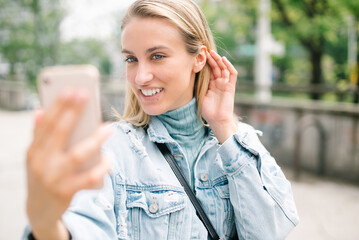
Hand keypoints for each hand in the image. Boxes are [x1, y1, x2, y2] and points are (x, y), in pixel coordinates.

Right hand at [26, 89, 111, 239]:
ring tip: (109, 128)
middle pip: (59, 133)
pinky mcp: (67, 192)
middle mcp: (41, 163)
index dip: (58, 105)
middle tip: (86, 95)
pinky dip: (102, 167)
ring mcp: (54, 178)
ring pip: (77, 155)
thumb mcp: (37, 156)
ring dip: (95, 140)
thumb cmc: (44, 175)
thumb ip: (39, 135)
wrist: (40, 211)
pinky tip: (110, 158)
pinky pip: (89, 178)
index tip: (71, 89)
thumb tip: (39, 110)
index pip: (46, 123)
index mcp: (34, 150)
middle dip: (72, 112)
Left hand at [202, 50, 237, 143]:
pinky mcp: (231, 87)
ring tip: (212, 52)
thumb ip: (198, 86)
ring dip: (218, 60)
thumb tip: (188, 76)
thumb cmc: (208, 111)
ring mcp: (226, 84)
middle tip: (204, 50)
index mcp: (212, 85)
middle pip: (216, 67)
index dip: (206, 63)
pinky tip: (223, 59)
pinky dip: (229, 66)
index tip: (199, 55)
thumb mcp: (200, 95)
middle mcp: (220, 83)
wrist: (217, 120)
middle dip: (211, 58)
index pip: (210, 70)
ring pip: (224, 68)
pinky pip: (232, 74)